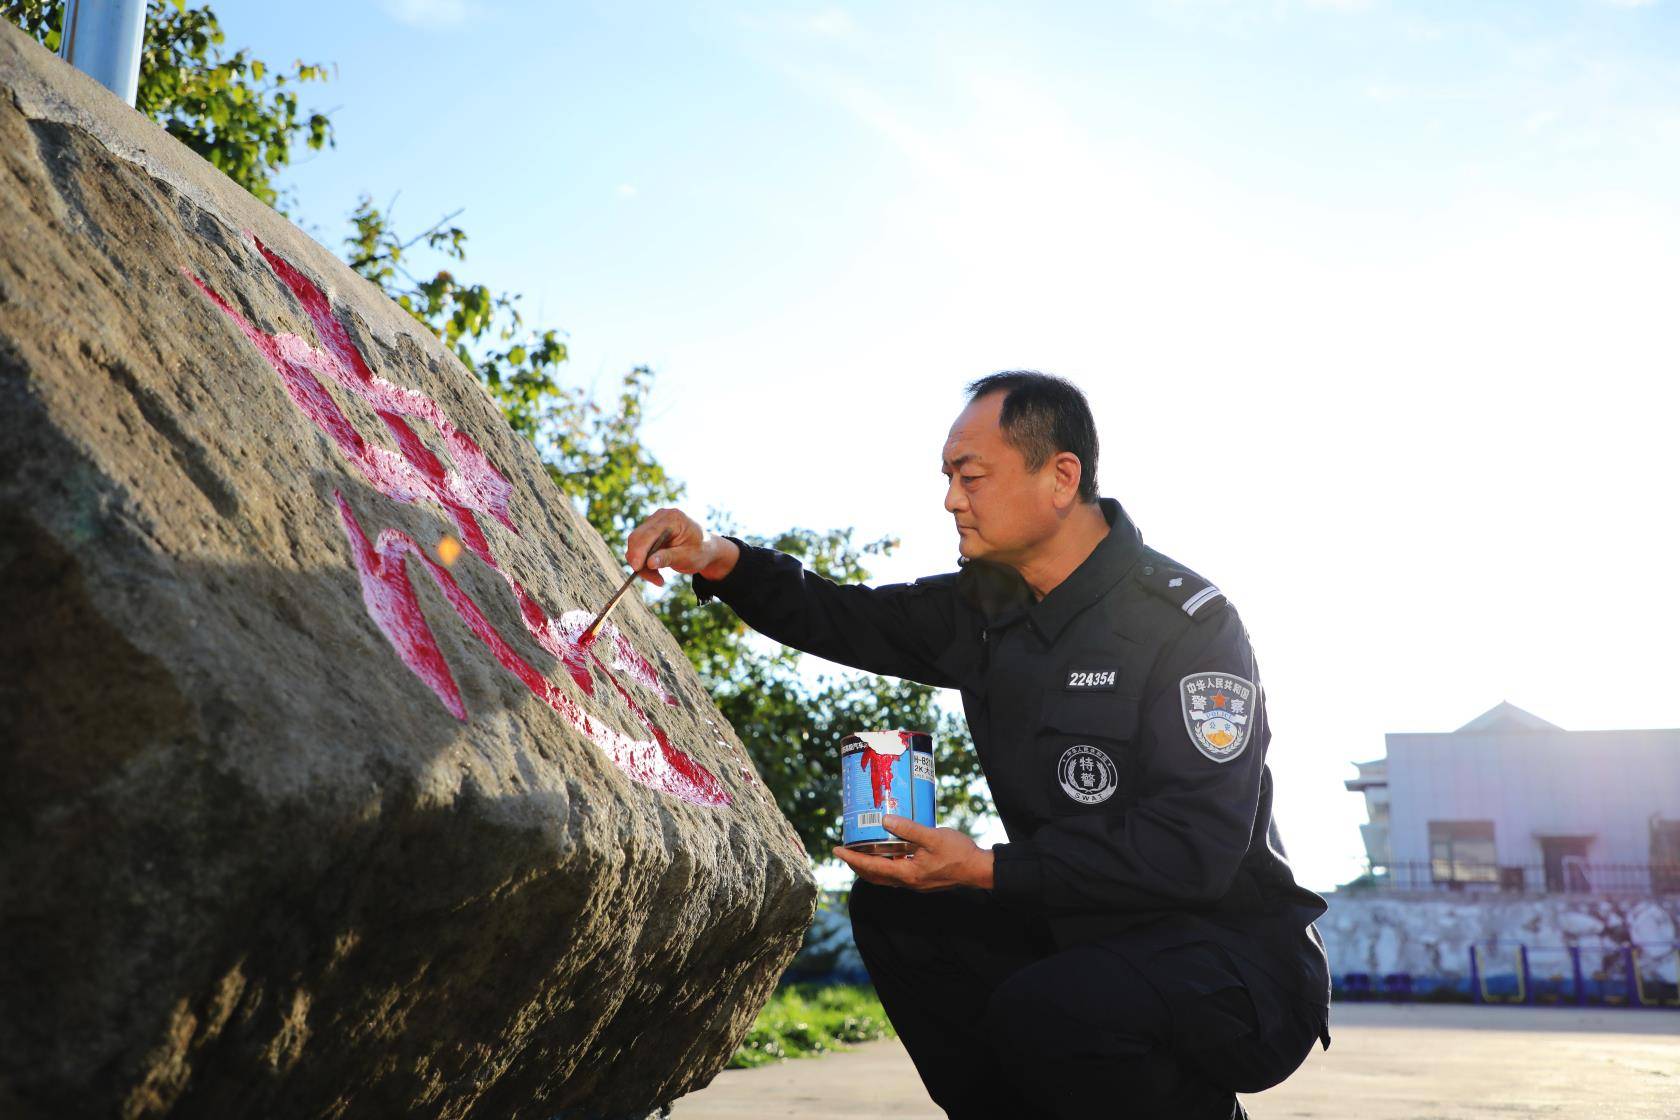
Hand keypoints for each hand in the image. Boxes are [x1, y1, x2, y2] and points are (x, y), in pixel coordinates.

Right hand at [625, 507, 739, 586]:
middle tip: (654, 580)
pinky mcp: (649, 532)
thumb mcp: (687, 557)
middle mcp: (660, 516)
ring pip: (635, 545)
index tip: (637, 568)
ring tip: (658, 579)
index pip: (648, 533)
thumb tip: (649, 563)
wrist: (705, 549)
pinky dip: (643, 562)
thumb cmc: (700, 551)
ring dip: (642, 565)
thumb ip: (668, 558)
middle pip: (637, 538)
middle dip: (639, 561)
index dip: (639, 551)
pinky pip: (638, 548)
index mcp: (673, 518)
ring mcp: (653, 523)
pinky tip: (656, 573)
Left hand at [832, 815, 995, 891]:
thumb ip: (909, 828)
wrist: (979, 869)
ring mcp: (915, 883)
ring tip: (861, 851)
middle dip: (856, 864)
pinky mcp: (921, 879)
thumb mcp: (933, 836)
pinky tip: (887, 852)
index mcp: (907, 873)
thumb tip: (885, 819)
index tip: (836, 850)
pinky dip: (885, 865)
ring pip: (884, 877)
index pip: (872, 867)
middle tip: (844, 851)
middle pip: (873, 877)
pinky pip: (895, 874)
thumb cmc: (959, 853)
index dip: (852, 858)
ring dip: (870, 866)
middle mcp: (908, 882)